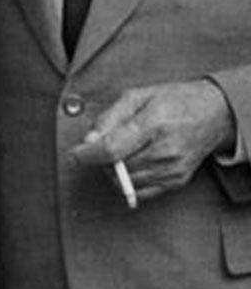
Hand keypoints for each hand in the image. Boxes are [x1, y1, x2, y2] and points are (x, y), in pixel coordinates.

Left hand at [72, 79, 236, 199]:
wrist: (215, 114)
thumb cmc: (174, 101)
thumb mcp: (138, 96)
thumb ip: (109, 118)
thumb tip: (89, 141)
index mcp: (155, 123)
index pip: (112, 150)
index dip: (87, 154)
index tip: (74, 154)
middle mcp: (166, 150)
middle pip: (117, 168)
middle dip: (100, 160)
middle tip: (103, 145)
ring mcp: (173, 169)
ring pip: (126, 183)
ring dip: (114, 171)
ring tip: (121, 152)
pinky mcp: (177, 181)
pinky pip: (140, 191)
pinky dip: (128, 181)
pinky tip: (132, 164)